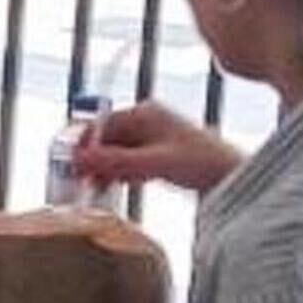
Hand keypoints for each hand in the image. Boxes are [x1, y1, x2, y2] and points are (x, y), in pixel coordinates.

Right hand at [74, 99, 241, 198]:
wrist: (234, 177)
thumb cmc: (203, 163)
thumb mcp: (155, 163)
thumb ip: (116, 161)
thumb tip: (78, 159)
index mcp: (144, 113)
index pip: (99, 126)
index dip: (81, 146)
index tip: (68, 168)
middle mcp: (145, 121)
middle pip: (105, 140)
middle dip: (92, 161)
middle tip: (79, 184)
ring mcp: (151, 138)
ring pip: (115, 154)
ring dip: (105, 171)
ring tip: (98, 189)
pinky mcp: (157, 155)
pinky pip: (128, 164)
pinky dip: (120, 175)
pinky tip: (120, 186)